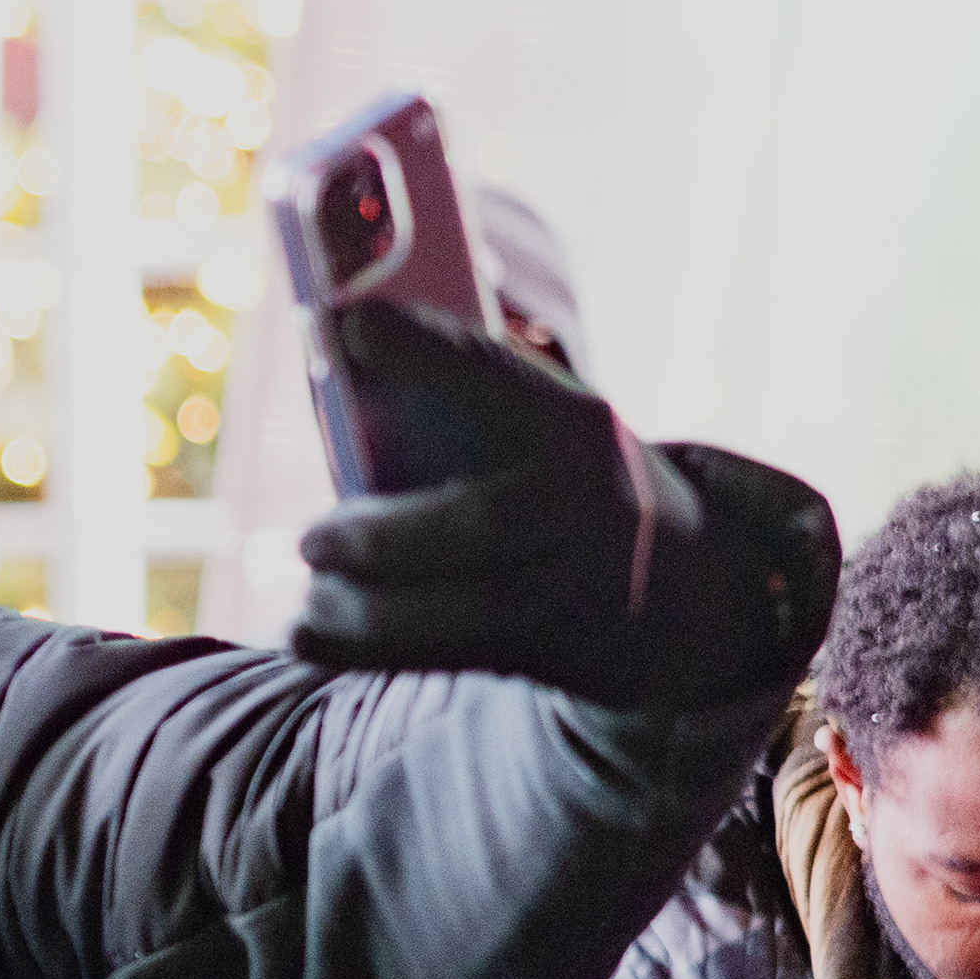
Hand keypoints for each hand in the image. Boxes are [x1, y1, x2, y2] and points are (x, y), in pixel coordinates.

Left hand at [291, 303, 838, 709]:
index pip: (502, 378)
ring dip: (366, 606)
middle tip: (307, 539)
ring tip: (312, 590)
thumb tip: (332, 341)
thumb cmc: (565, 479)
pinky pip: (439, 655)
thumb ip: (459, 390)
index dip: (425, 353)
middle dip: (385, 536)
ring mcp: (564, 584)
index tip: (346, 323)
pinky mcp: (533, 645)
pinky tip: (303, 630)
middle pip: (487, 525)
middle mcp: (580, 505)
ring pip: (465, 609)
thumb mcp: (543, 420)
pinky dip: (360, 649)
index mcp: (572, 427)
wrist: (675, 585)